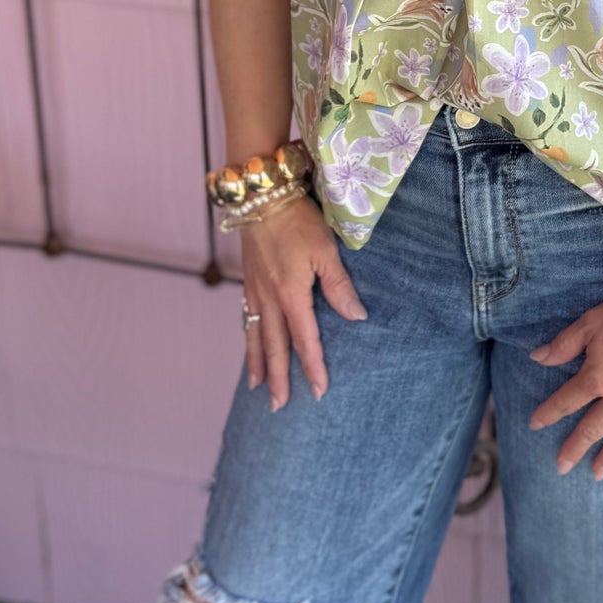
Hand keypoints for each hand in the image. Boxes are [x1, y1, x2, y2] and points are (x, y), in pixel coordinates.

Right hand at [239, 197, 365, 408]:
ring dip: (258, 364)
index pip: (304, 340)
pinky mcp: (248, 281)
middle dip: (278, 378)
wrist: (261, 195)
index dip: (312, 367)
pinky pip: (246, 319)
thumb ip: (339, 286)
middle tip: (280, 407)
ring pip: (255, 336)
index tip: (318, 392)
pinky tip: (251, 346)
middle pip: (274, 347)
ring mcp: (254, 291)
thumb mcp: (326, 250)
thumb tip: (356, 317)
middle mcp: (269, 298)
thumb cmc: (297, 219)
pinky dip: (248, 339)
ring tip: (258, 389)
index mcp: (291, 294)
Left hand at [528, 290, 602, 479]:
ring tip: (598, 473)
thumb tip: (537, 357)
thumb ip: (565, 343)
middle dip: (574, 448)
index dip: (548, 413)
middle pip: (592, 427)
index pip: (566, 401)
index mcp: (597, 378)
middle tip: (561, 467)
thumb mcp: (592, 321)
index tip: (534, 425)